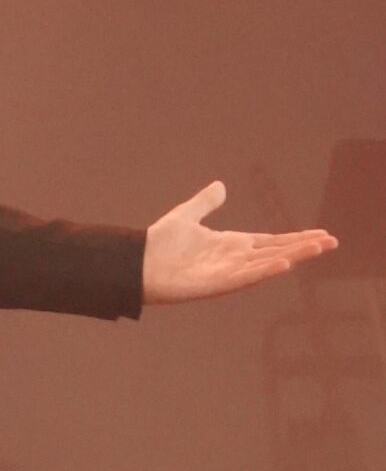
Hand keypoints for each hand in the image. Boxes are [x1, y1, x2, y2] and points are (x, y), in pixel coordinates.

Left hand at [142, 182, 335, 303]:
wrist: (137, 263)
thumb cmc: (159, 245)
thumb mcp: (187, 215)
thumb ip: (205, 203)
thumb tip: (220, 186)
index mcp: (232, 244)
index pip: (272, 241)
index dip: (296, 239)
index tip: (322, 235)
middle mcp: (234, 259)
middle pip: (277, 252)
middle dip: (304, 248)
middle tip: (332, 243)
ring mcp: (227, 273)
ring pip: (267, 264)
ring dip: (293, 257)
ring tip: (317, 249)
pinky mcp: (216, 284)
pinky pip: (244, 278)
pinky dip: (264, 271)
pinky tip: (282, 264)